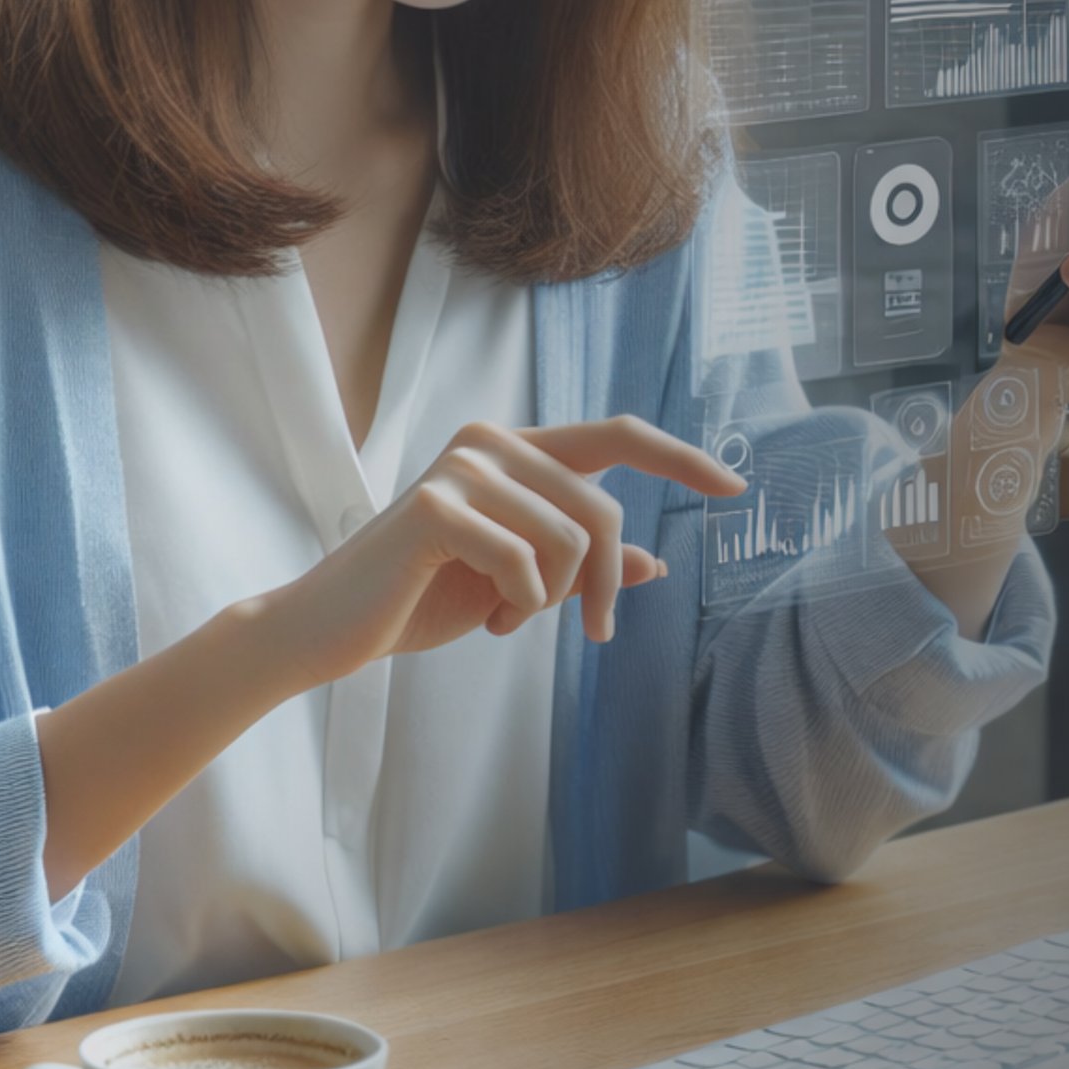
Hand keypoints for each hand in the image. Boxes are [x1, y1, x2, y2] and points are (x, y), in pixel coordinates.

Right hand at [261, 415, 745, 691]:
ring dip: (554, 600)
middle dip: (607, 583)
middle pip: (604, 509)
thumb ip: (583, 564)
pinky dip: (521, 606)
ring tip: (510, 615)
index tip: (736, 490)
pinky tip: (490, 618)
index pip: (618, 436)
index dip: (682, 460)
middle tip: (594, 632)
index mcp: (516, 451)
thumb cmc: (425, 598)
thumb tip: (656, 560)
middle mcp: (493, 444)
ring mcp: (464, 470)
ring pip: (572, 541)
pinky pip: (527, 565)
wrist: (331, 628)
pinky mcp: (438, 508)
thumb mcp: (522, 583)